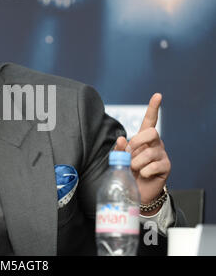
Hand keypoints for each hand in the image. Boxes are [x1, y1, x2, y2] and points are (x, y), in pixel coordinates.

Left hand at [114, 93, 170, 214]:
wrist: (137, 190)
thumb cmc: (128, 171)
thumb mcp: (120, 158)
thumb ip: (119, 148)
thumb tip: (121, 138)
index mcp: (144, 138)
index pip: (150, 120)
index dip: (153, 108)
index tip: (157, 95)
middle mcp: (155, 143)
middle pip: (152, 133)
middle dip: (137, 142)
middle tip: (130, 153)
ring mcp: (162, 154)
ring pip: (148, 153)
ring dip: (136, 163)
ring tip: (134, 169)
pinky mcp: (166, 167)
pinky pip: (152, 167)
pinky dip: (143, 172)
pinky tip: (142, 175)